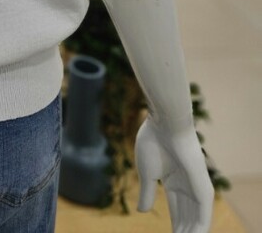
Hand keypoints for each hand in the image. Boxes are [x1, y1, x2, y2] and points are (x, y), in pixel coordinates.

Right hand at [135, 116, 214, 232]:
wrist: (165, 123)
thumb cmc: (153, 141)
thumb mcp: (146, 173)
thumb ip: (147, 193)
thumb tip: (142, 211)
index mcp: (174, 180)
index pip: (176, 209)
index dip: (173, 225)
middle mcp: (188, 186)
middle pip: (187, 216)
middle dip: (181, 231)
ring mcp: (197, 187)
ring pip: (196, 220)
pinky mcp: (204, 188)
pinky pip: (204, 216)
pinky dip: (198, 230)